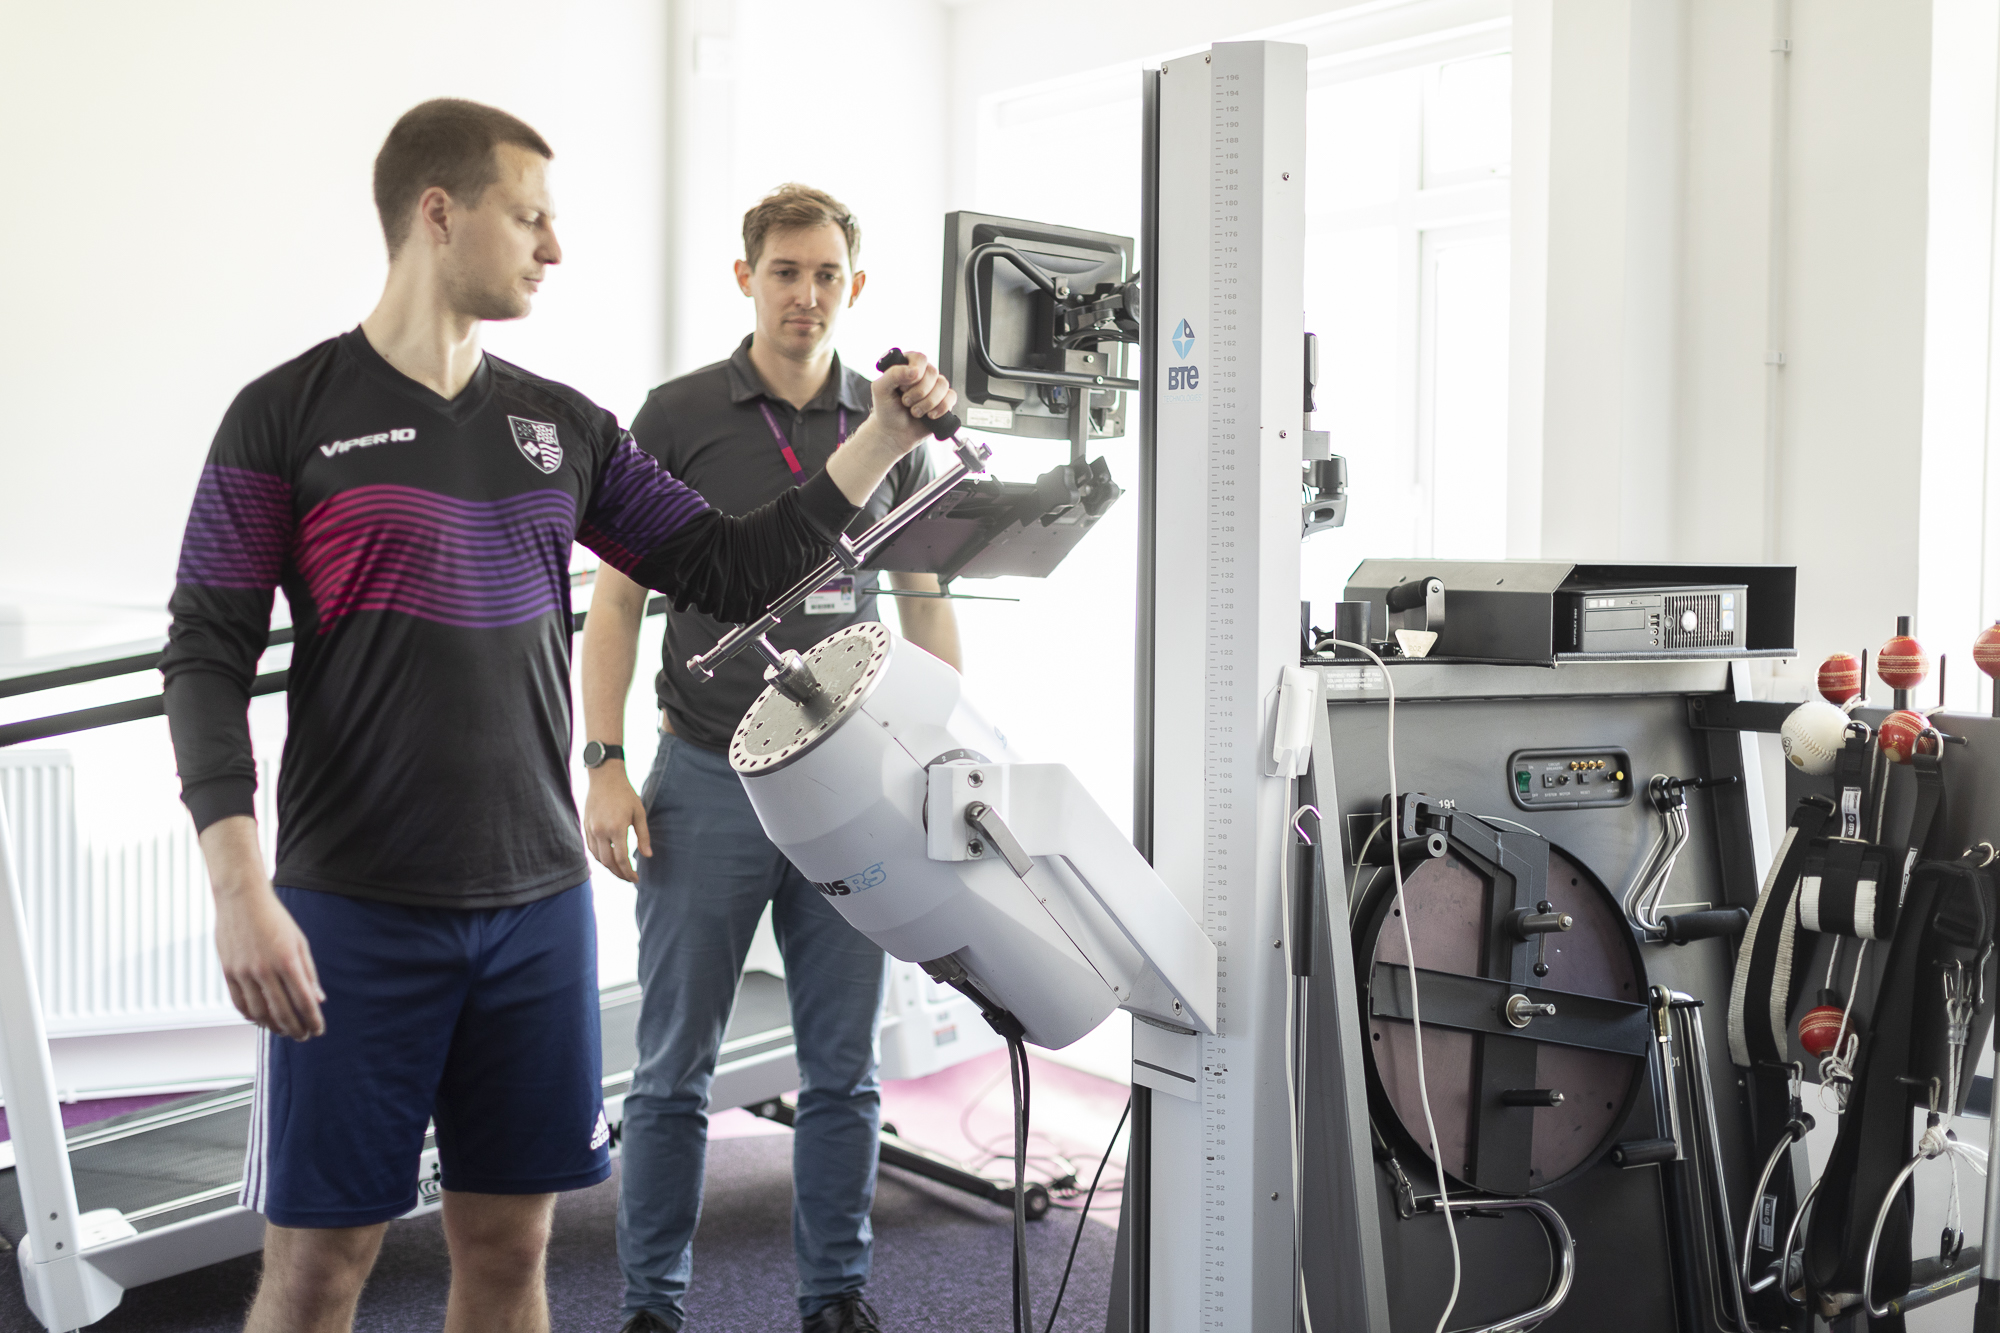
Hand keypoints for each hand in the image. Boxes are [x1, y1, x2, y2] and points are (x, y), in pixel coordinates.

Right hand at [199, 815, 323, 1039]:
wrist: (241, 898)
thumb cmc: (275, 918)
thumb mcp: (299, 942)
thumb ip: (308, 973)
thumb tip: (318, 1000)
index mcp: (287, 961)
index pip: (304, 1001)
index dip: (312, 1020)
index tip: (318, 1030)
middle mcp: (265, 970)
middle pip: (282, 1012)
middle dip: (296, 1029)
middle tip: (304, 1036)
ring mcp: (244, 972)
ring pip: (259, 1012)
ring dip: (274, 1027)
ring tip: (284, 1031)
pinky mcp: (228, 972)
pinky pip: (239, 1003)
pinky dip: (251, 1016)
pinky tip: (262, 1020)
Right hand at [585, 764, 652, 882]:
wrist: (605, 777)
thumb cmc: (626, 794)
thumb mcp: (639, 813)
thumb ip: (643, 836)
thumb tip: (648, 856)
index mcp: (617, 828)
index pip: (622, 859)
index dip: (629, 873)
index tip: (636, 879)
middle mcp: (601, 831)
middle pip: (608, 862)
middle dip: (619, 874)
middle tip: (629, 878)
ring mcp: (591, 829)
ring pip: (598, 857)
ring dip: (609, 867)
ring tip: (621, 871)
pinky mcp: (586, 827)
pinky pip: (591, 849)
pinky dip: (600, 858)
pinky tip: (609, 859)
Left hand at [867, 351, 956, 455]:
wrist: (895, 434)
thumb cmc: (886, 411)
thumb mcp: (880, 389)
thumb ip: (893, 374)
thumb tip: (915, 370)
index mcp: (907, 366)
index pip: (919, 358)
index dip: (915, 372)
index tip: (904, 386)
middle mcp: (922, 374)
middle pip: (933, 372)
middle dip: (918, 392)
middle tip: (906, 402)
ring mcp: (934, 387)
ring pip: (943, 385)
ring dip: (927, 402)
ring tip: (915, 411)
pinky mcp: (944, 400)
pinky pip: (951, 397)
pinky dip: (940, 408)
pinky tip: (929, 415)